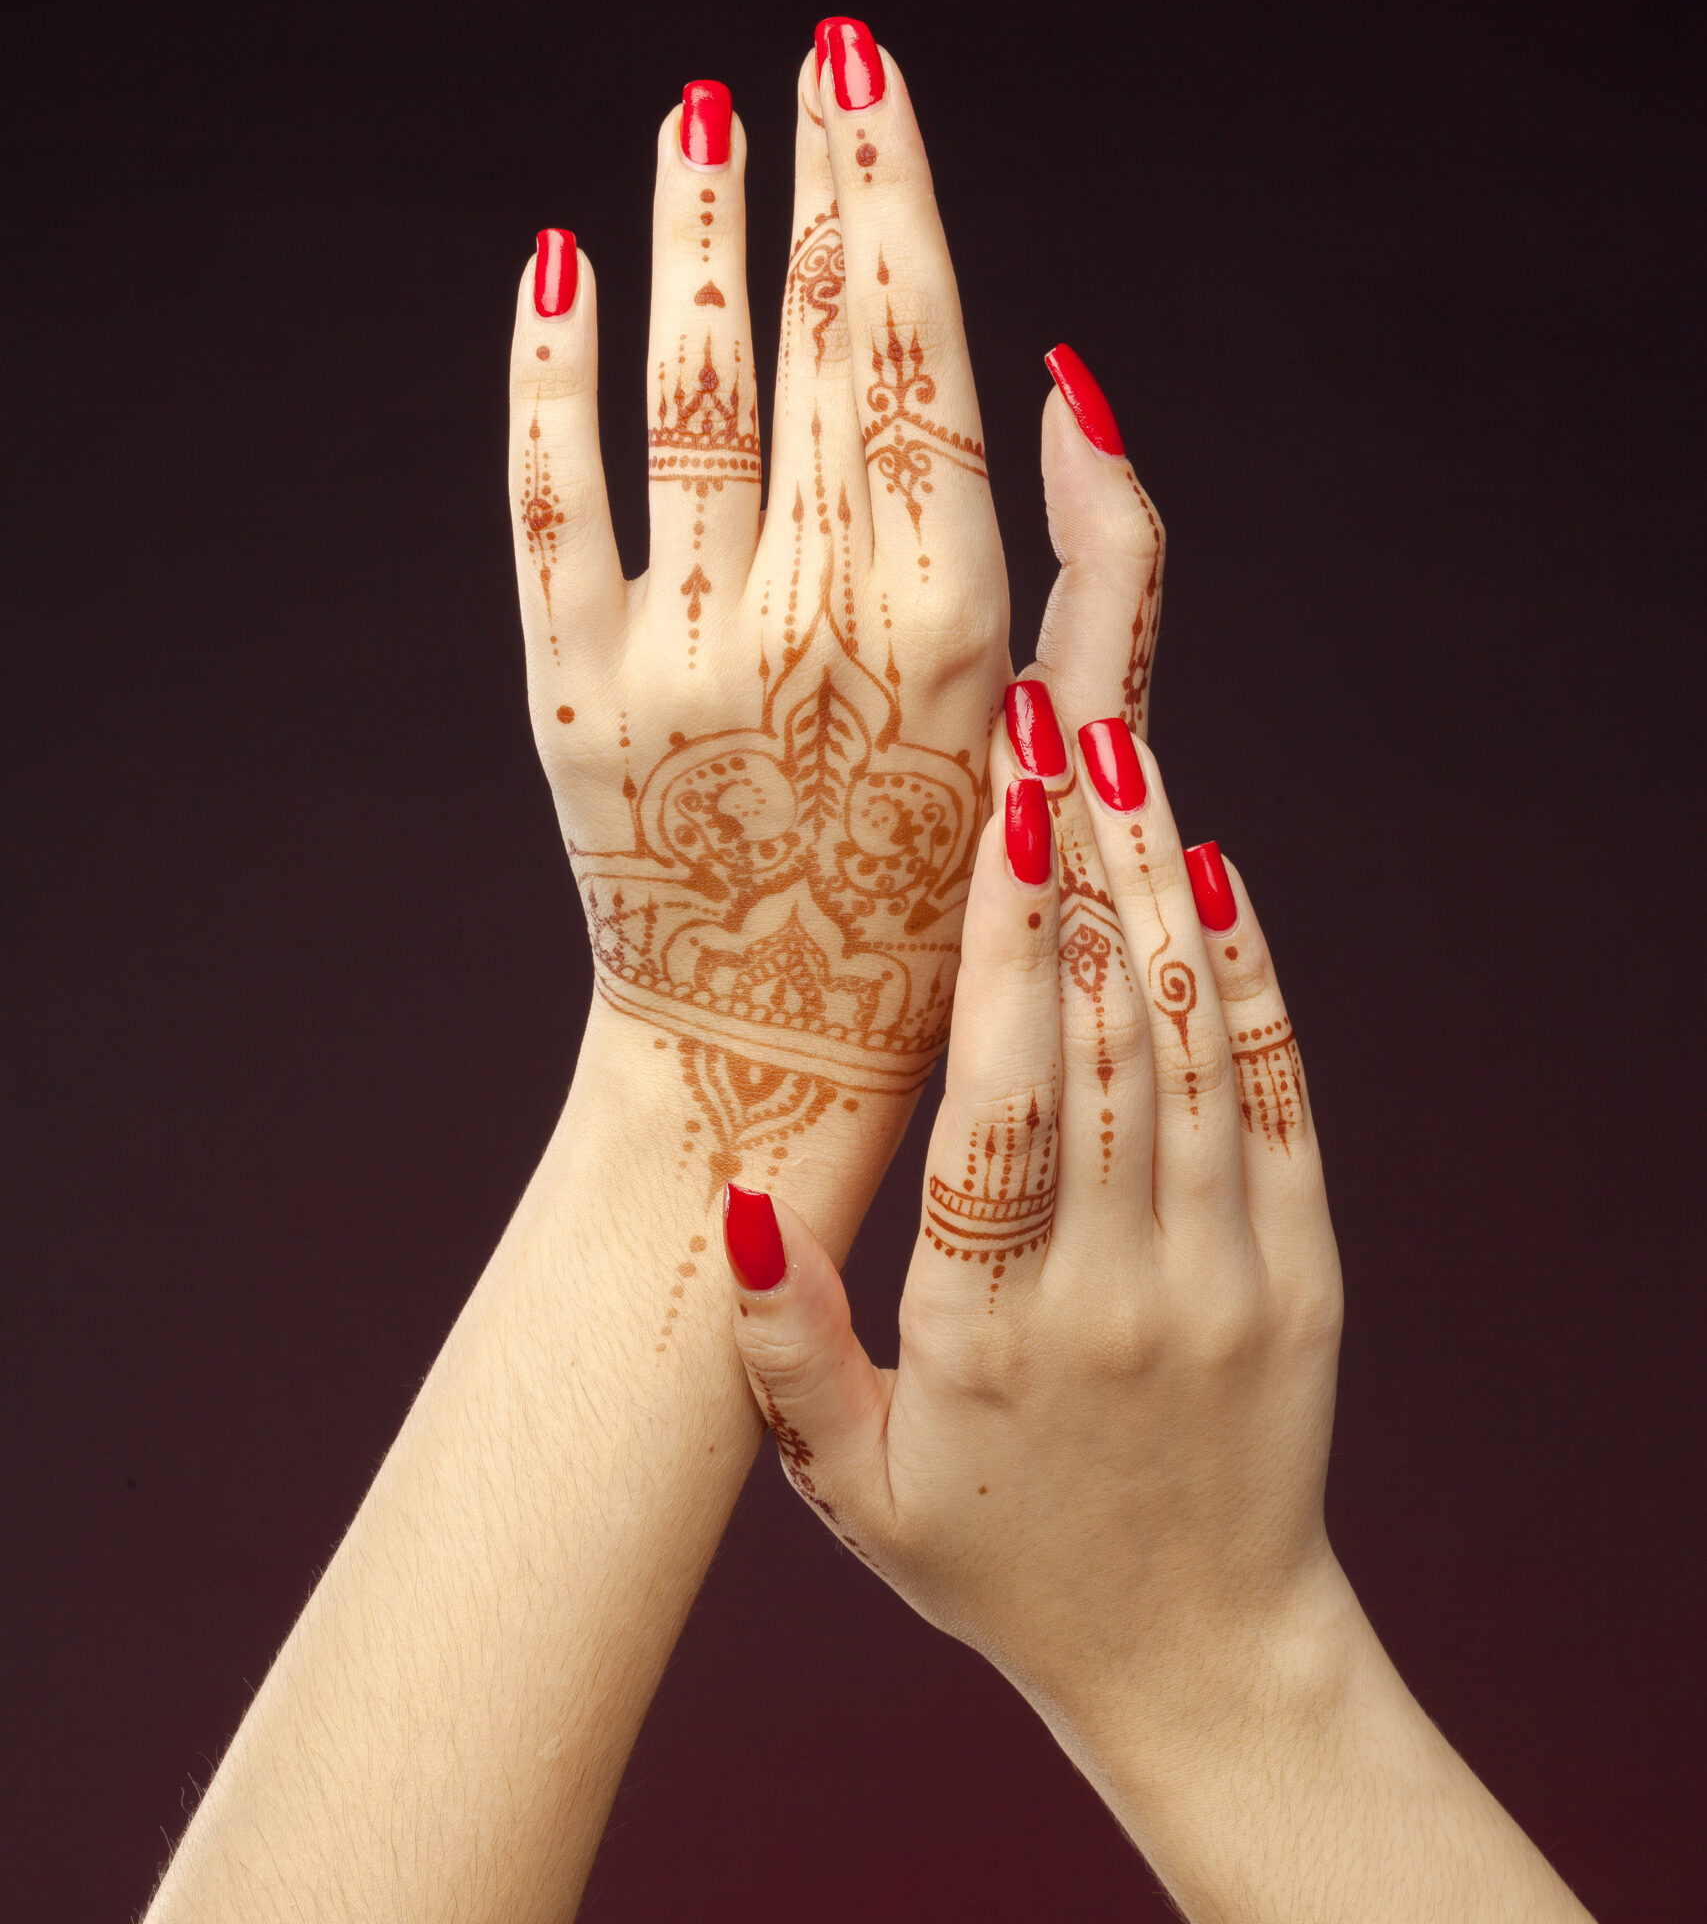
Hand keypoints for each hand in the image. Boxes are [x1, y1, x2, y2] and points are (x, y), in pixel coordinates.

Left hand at [509, 27, 1012, 1259]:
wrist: (768, 1047)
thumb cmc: (945, 884)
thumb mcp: (1061, 731)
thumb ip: (1104, 565)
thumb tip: (1070, 379)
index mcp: (951, 624)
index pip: (917, 355)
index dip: (893, 196)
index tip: (871, 71)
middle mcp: (815, 623)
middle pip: (812, 349)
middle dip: (818, 181)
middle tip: (817, 49)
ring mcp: (677, 656)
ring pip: (684, 395)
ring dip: (693, 236)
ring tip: (704, 112)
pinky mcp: (569, 693)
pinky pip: (548, 500)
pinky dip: (547, 375)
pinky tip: (564, 261)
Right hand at [723, 688, 1591, 1920]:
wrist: (1202, 1655)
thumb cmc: (996, 1560)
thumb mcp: (853, 1487)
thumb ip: (780, 1346)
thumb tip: (728, 1195)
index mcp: (1000, 1328)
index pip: (1005, 1105)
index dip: (1001, 951)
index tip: (1000, 816)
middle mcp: (1126, 1285)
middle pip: (1104, 1037)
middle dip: (1076, 863)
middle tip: (1049, 720)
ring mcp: (1229, 1271)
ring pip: (1192, 1044)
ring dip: (1154, 886)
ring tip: (1118, 750)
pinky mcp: (1300, 1268)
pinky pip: (1278, 1095)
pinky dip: (1247, 976)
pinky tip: (1213, 875)